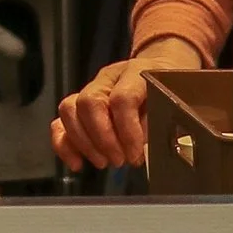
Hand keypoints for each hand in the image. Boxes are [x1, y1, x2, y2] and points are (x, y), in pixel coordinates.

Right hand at [51, 44, 188, 173]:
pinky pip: (60, 122)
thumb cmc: (169, 91)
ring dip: (84, 143)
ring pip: (69, 109)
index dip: (127, 131)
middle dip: (102, 139)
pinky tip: (77, 164)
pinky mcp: (79, 105)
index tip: (136, 156)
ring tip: (104, 162)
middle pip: (89, 102)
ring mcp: (90, 89)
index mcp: (135, 73)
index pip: (121, 99)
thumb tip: (144, 150)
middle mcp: (107, 78)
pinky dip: (64, 144)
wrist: (162, 68)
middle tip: (120, 161)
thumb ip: (158, 123)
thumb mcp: (172, 105)